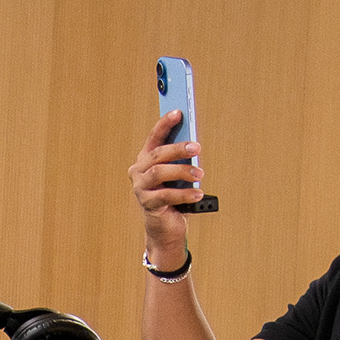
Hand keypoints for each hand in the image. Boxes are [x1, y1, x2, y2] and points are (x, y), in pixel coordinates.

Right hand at [130, 108, 206, 249]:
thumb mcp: (178, 174)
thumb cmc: (173, 196)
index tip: (178, 112)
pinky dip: (185, 194)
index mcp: (145, 159)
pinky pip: (166, 195)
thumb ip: (181, 160)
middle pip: (157, 155)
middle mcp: (139, 172)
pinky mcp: (148, 204)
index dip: (164, 123)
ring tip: (200, 175)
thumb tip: (194, 147)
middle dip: (178, 148)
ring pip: (159, 173)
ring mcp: (141, 188)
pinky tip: (198, 193)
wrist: (165, 227)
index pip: (154, 137)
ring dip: (182, 171)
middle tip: (197, 147)